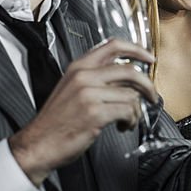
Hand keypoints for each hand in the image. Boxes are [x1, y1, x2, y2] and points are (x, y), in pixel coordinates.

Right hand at [9, 39, 157, 183]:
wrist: (38, 144)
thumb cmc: (56, 122)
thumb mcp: (71, 89)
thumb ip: (94, 78)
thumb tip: (125, 78)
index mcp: (78, 67)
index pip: (113, 45)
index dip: (137, 50)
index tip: (149, 58)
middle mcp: (84, 76)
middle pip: (129, 70)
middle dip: (147, 85)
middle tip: (152, 96)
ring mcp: (89, 94)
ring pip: (130, 94)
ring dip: (135, 111)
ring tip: (127, 120)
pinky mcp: (95, 112)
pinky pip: (127, 111)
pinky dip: (130, 120)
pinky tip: (123, 126)